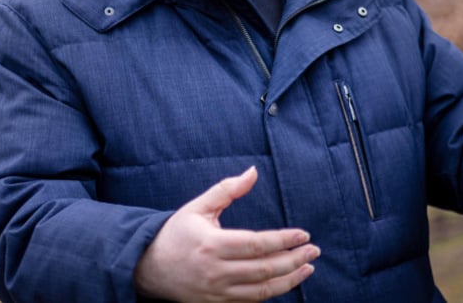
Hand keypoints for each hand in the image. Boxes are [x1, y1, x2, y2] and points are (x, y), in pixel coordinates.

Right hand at [133, 167, 318, 301]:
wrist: (149, 267)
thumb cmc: (176, 233)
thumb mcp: (198, 207)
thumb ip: (227, 189)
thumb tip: (253, 171)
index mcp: (212, 244)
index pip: (257, 244)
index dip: (283, 240)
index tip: (303, 235)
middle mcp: (216, 271)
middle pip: (264, 269)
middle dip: (294, 260)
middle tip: (313, 251)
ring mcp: (217, 292)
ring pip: (261, 290)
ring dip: (289, 280)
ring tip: (307, 268)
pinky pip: (251, 302)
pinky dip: (271, 293)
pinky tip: (286, 282)